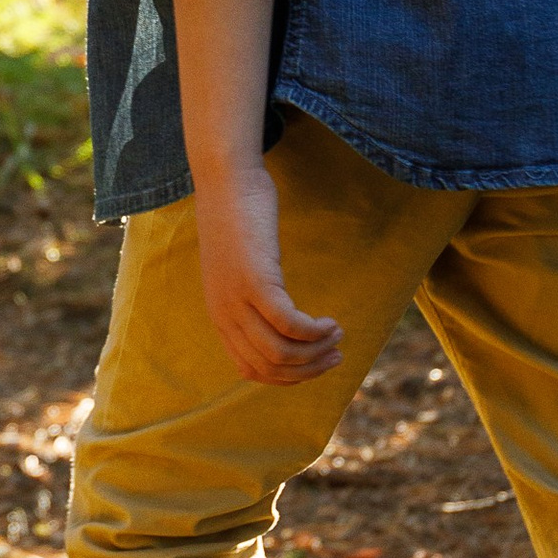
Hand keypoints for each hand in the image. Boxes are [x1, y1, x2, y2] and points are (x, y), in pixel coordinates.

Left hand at [194, 159, 343, 387]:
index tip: (316, 362)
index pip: (252, 370)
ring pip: (280, 352)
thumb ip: (250, 294)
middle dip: (308, 369)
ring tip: (337, 336)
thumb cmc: (238, 219)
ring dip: (315, 352)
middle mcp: (225, 314)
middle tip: (336, 355)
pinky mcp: (255, 281)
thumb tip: (275, 312)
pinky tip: (330, 322)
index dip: (288, 376)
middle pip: (270, 367)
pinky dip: (314, 331)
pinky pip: (289, 324)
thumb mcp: (240, 267)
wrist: (225, 181)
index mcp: (220, 316)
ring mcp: (237, 300)